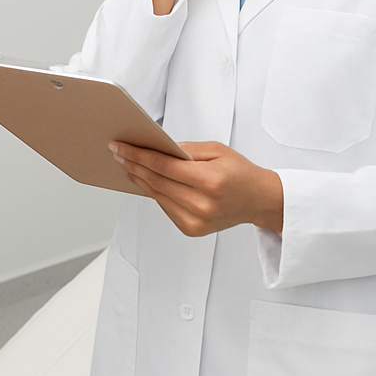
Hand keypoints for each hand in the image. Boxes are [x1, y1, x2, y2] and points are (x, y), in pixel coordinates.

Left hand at [110, 140, 282, 235]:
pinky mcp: (192, 229)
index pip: (164, 167)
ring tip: (126, 164)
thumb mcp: (217, 150)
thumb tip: (157, 148)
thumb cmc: (240, 172)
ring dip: (139, 179)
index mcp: (210, 181)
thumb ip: (186, 149)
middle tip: (117, 152)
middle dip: (133, 165)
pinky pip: (165, 207)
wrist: (258, 200)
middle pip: (156, 182)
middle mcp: (202, 204)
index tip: (120, 146)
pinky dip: (153, 192)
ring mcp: (196, 220)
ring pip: (157, 196)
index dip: (138, 155)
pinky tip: (145, 180)